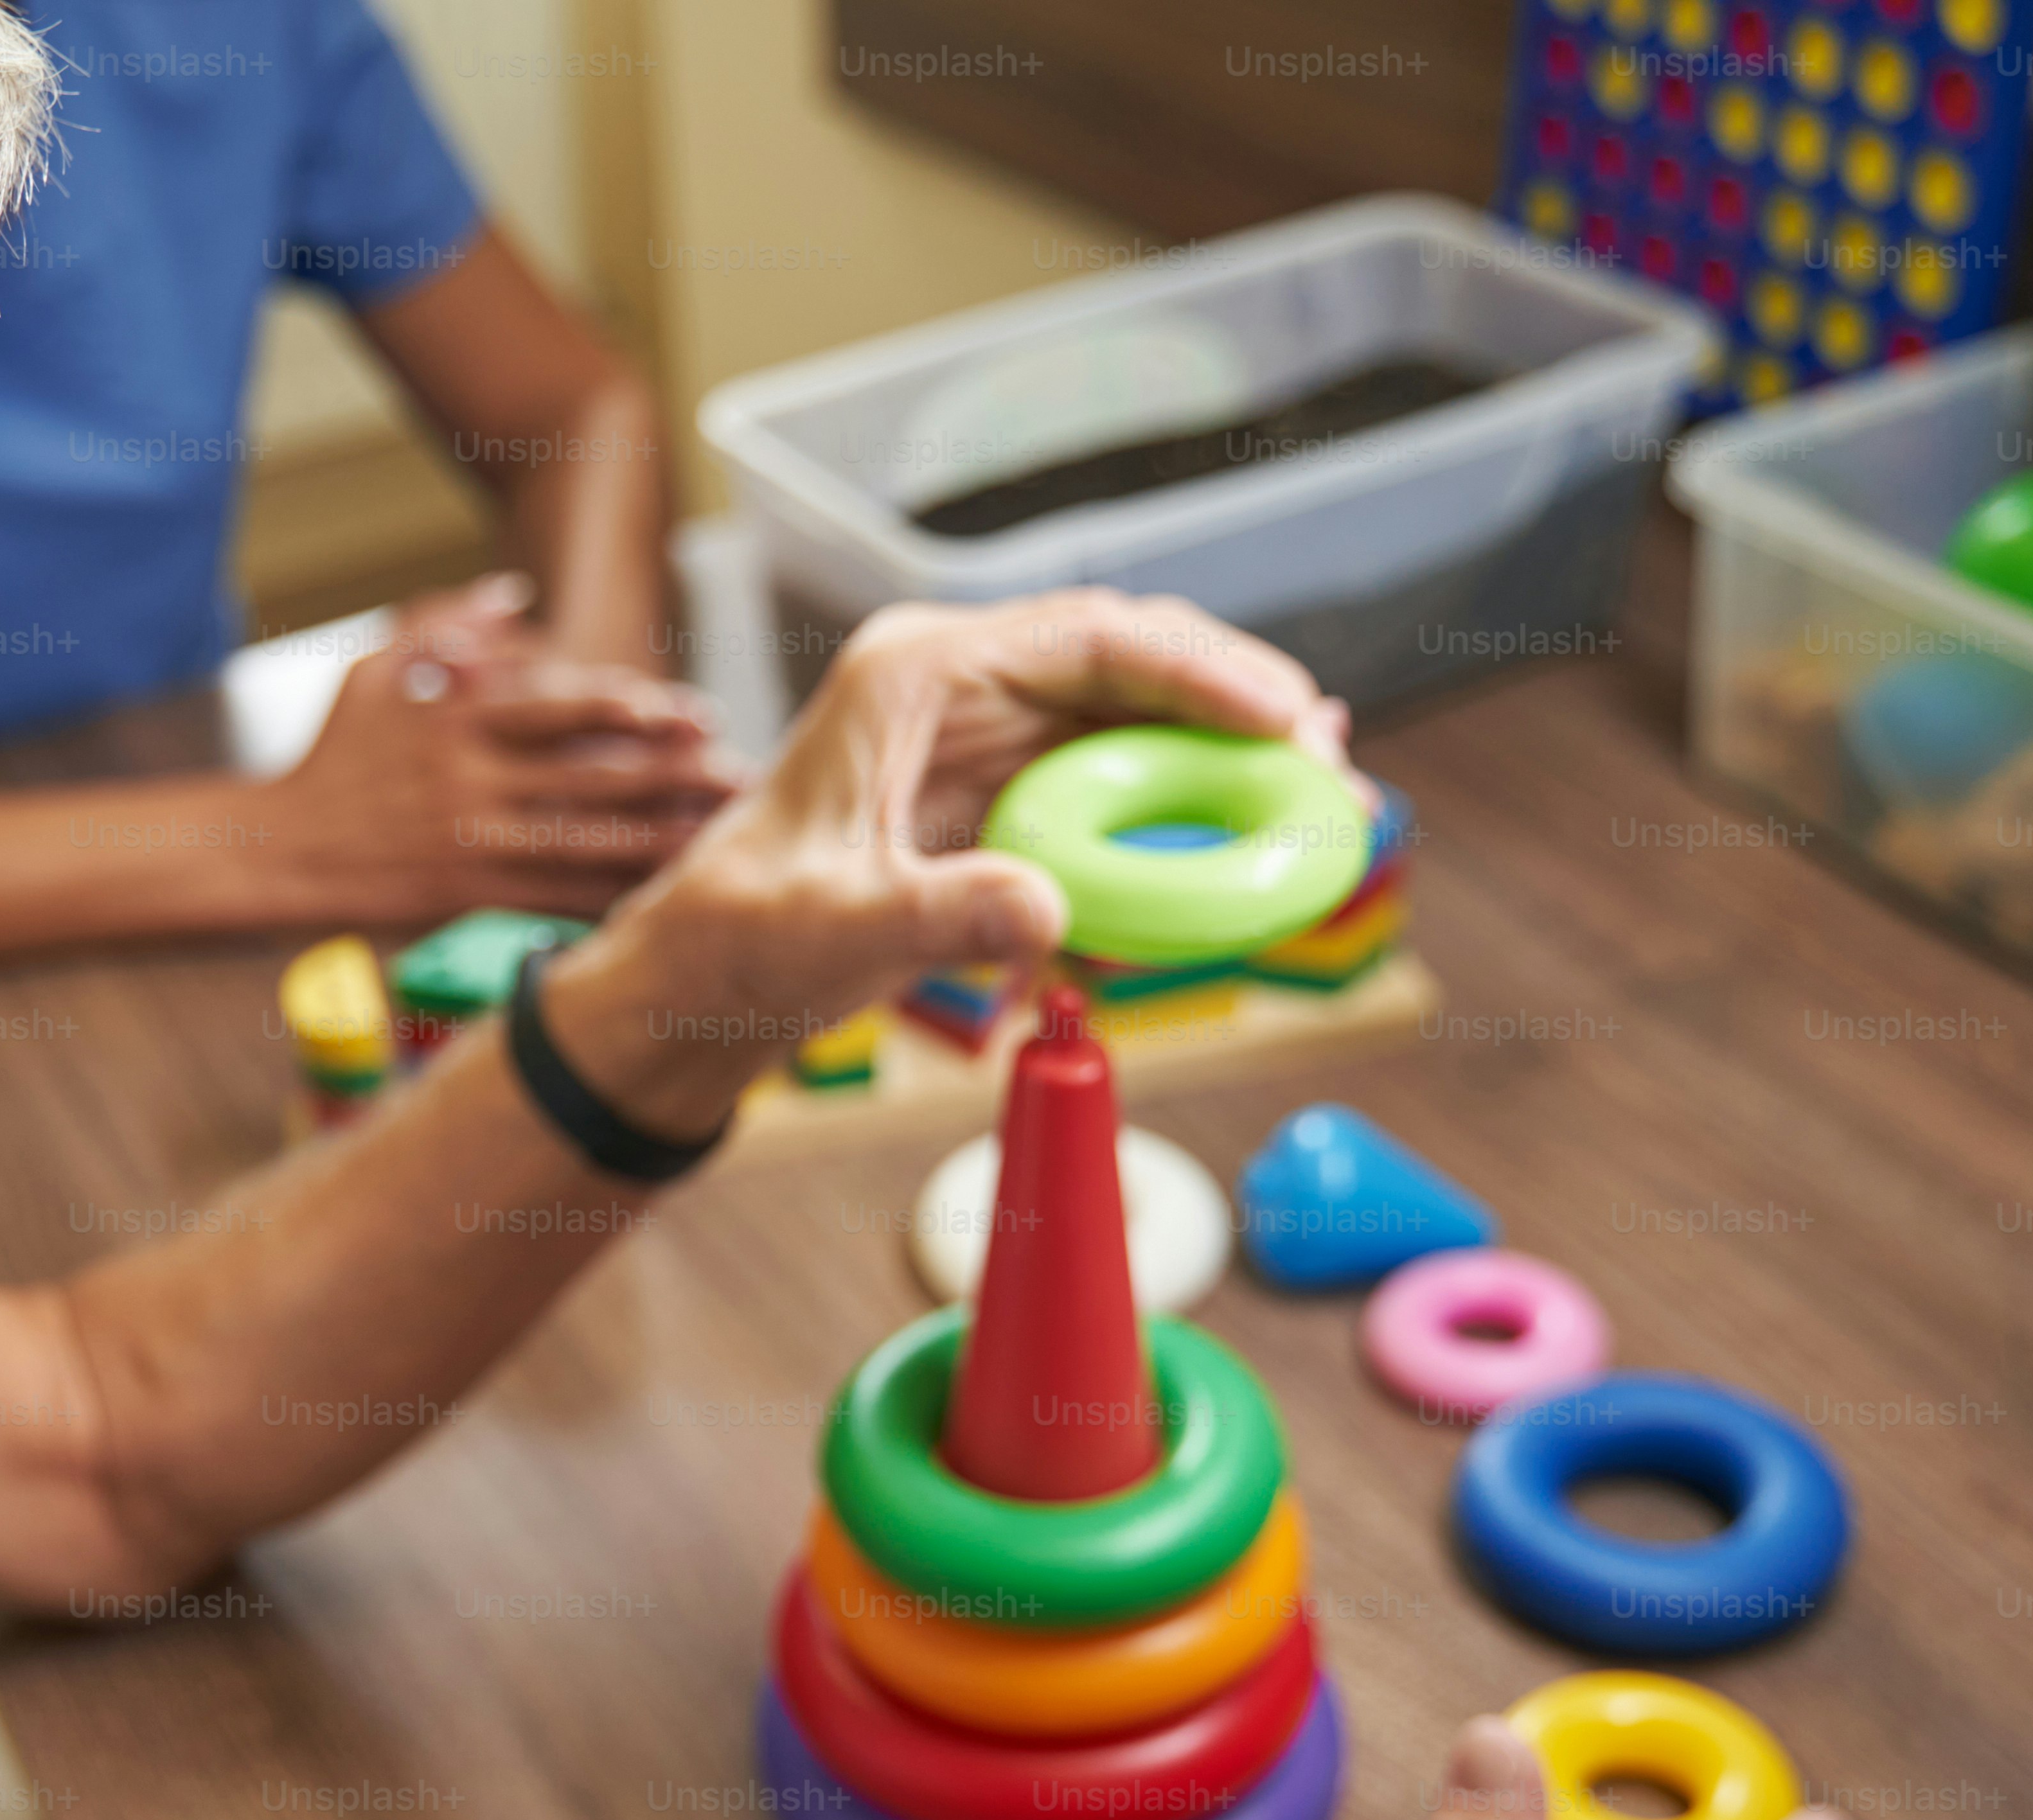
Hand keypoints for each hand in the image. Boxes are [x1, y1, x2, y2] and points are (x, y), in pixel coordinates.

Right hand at [261, 573, 737, 921]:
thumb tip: (515, 598)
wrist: (276, 852)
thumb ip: (445, 627)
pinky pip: (554, 901)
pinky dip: (609, 902)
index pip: (562, 708)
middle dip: (675, 780)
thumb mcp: (372, 673)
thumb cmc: (330, 759)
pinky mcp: (469, 899)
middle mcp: (473, 783)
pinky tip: (661, 904)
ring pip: (589, 845)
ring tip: (724, 841)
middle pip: (595, 778)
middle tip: (741, 778)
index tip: (693, 714)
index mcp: (458, 720)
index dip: (634, 710)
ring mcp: (473, 845)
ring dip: (662, 844)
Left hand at [538, 587, 1365, 1136]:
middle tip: (1328, 759)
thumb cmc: (747, 932)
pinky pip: (1109, 782)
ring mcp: (984, 734)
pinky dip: (1174, 808)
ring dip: (1220, 753)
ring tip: (1315, 793)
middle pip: (1132, 661)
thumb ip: (940, 916)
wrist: (704, 972)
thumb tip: (1046, 913)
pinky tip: (1236, 843)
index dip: (1199, 667)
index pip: (1090, 634)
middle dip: (1236, 702)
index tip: (1282, 714)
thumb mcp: (837, 927)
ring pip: (1133, 717)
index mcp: (916, 671)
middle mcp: (960, 682)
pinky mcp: (999, 790)